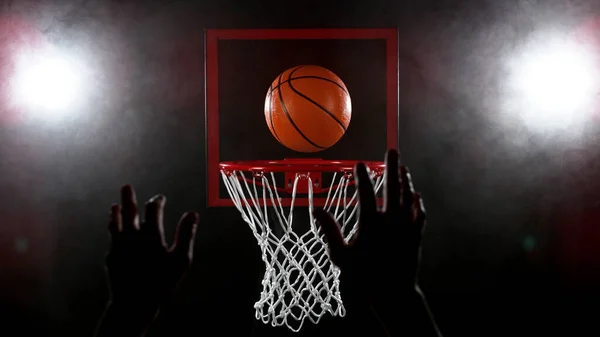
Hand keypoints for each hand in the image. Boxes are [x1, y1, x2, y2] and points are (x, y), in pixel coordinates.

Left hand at [105, 185, 197, 319]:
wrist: (133, 303)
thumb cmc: (162, 282)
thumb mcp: (180, 259)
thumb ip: (186, 234)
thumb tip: (192, 213)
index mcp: (151, 235)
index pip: (153, 209)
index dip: (157, 201)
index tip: (160, 198)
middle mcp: (133, 236)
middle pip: (130, 211)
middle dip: (129, 198)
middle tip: (126, 186)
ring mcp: (119, 246)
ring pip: (116, 222)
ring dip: (117, 212)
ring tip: (116, 205)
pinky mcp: (111, 256)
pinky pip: (111, 236)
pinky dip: (113, 226)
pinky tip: (113, 226)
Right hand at [315, 149, 424, 305]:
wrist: (394, 295)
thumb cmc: (364, 277)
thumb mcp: (340, 257)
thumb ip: (329, 231)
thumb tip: (316, 210)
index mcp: (370, 225)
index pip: (365, 193)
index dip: (362, 177)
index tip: (359, 165)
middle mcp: (391, 222)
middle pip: (393, 187)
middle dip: (392, 166)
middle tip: (392, 150)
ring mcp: (406, 227)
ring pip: (409, 196)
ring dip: (406, 179)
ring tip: (403, 167)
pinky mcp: (416, 235)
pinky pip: (420, 212)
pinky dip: (417, 200)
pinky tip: (415, 194)